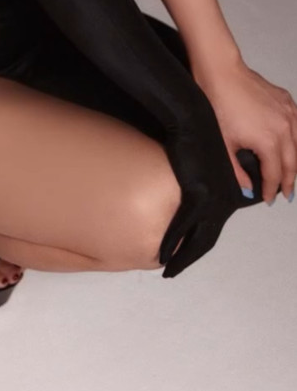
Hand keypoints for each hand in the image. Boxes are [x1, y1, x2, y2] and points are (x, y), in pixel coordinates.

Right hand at [158, 127, 242, 277]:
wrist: (193, 120)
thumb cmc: (196, 137)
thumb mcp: (204, 165)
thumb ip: (201, 184)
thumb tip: (189, 195)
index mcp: (228, 196)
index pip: (212, 230)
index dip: (197, 246)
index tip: (184, 257)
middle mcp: (225, 202)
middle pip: (206, 240)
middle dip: (189, 258)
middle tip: (173, 270)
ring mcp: (213, 200)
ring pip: (196, 238)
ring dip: (181, 257)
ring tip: (167, 268)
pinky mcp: (198, 194)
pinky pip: (183, 225)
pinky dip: (171, 241)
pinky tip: (162, 252)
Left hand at [192, 61, 296, 202]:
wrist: (222, 72)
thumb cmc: (219, 104)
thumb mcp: (224, 143)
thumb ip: (237, 170)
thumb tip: (248, 189)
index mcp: (270, 142)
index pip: (275, 174)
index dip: (271, 190)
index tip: (269, 199)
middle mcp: (285, 128)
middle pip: (292, 163)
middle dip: (289, 181)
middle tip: (286, 194)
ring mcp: (289, 113)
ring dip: (296, 162)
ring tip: (292, 174)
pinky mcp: (286, 100)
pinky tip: (293, 144)